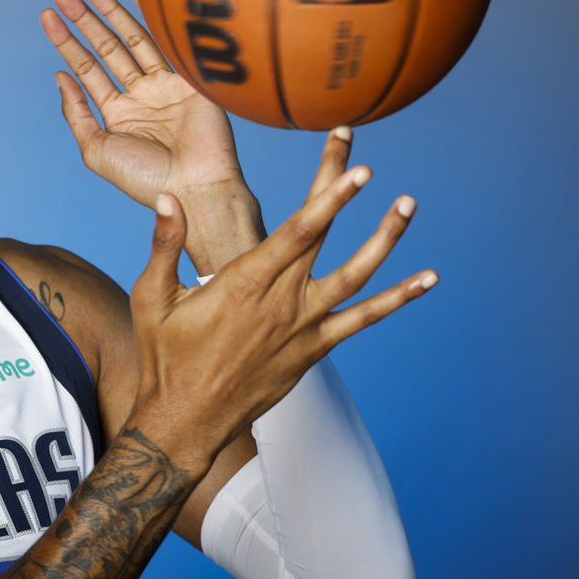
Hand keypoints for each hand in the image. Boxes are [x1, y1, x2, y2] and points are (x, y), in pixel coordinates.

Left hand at [40, 0, 247, 207]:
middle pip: (106, 47)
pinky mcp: (190, 79)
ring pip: (132, 39)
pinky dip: (151, 16)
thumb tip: (59, 77)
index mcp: (117, 114)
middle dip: (83, 20)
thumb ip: (76, 113)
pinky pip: (167, 41)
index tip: (47, 16)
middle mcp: (140, 95)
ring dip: (108, 11)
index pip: (87, 69)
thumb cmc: (145, 179)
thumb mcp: (96, 149)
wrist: (193, 189)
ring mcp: (165, 85)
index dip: (66, 42)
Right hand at [125, 136, 437, 464]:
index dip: (331, 195)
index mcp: (244, 282)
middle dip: (344, 190)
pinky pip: (363, 320)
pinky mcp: (313, 350)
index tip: (356, 165)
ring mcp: (303, 327)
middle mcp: (282, 302)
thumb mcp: (153, 297)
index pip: (298, 230)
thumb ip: (164, 245)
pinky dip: (396, 299)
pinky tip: (426, 279)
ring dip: (385, 239)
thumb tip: (168, 198)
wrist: (186, 422)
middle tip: (366, 156)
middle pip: (324, 236)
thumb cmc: (165, 358)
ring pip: (356, 276)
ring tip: (407, 205)